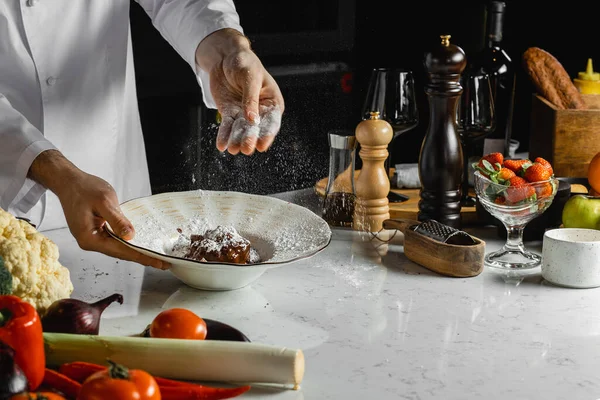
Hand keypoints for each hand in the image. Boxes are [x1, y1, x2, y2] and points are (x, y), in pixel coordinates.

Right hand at [29, 151, 168, 269]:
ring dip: (135, 252)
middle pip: (120, 253)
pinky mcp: (94, 232)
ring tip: (154, 257)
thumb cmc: (84, 188)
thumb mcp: (104, 202)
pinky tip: (139, 245)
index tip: (159, 262)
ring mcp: (91, 237)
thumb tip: (130, 236)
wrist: (68, 181)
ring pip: (117, 248)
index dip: (142, 257)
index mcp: (89, 238)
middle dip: (141, 257)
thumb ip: (117, 220)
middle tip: (163, 263)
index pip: (121, 251)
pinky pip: (113, 240)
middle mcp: (89, 242)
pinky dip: (127, 243)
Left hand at [196, 29, 284, 155]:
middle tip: (246, 149)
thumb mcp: (249, 78)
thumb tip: (253, 119)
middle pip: (256, 128)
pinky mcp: (230, 113)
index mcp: (272, 102)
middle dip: (250, 139)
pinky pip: (227, 126)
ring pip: (241, 130)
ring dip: (236, 140)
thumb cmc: (244, 62)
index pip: (271, 121)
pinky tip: (221, 145)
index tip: (262, 145)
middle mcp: (260, 111)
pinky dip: (224, 135)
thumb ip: (251, 99)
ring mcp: (244, 113)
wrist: (225, 57)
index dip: (267, 134)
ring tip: (232, 149)